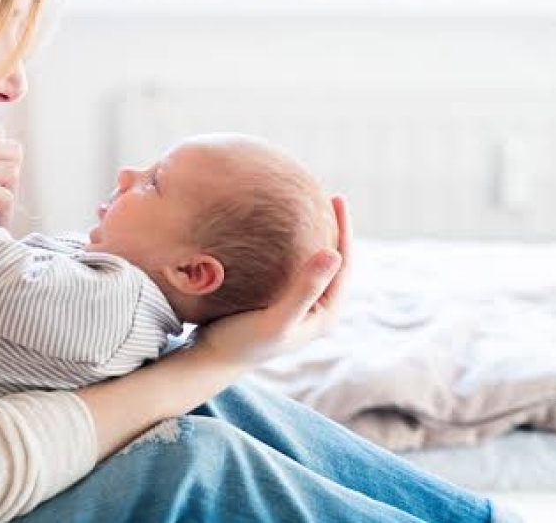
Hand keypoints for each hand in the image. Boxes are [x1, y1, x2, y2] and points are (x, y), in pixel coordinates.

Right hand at [192, 195, 351, 367]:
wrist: (211, 360)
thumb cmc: (242, 341)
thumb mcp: (276, 317)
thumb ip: (305, 288)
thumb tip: (335, 253)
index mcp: (326, 315)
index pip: (343, 264)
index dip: (343, 230)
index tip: (337, 197)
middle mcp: (317, 312)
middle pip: (332, 263)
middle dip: (331, 230)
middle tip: (325, 195)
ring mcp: (299, 308)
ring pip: (312, 265)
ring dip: (312, 237)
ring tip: (305, 207)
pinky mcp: (280, 304)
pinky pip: (294, 268)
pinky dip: (291, 247)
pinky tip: (277, 231)